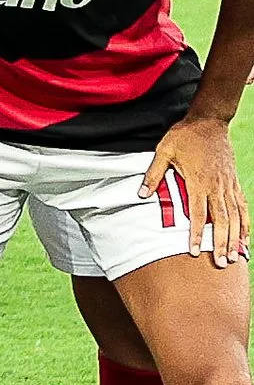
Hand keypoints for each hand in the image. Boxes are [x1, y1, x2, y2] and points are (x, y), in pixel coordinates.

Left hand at [145, 116, 248, 265]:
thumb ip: (153, 174)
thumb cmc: (184, 136)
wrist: (209, 121)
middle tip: (221, 263)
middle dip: (221, 243)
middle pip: (221, 220)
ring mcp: (228, 185)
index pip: (198, 214)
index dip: (197, 234)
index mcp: (198, 181)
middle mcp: (217, 186)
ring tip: (235, 257)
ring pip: (235, 216)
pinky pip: (242, 206)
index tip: (195, 250)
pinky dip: (245, 223)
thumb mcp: (163, 151)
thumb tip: (141, 194)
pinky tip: (246, 237)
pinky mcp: (233, 182)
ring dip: (236, 238)